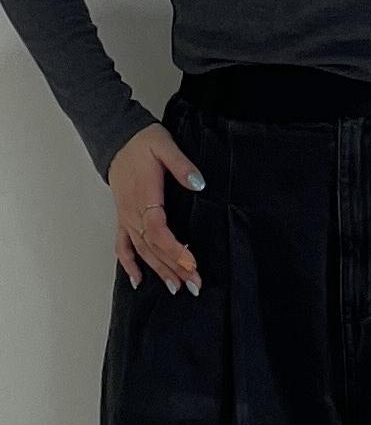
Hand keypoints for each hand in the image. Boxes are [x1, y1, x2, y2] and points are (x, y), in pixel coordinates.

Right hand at [107, 123, 205, 294]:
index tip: (191, 263)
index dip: (174, 250)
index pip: (158, 231)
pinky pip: (122, 245)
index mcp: (144, 196)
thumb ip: (182, 165)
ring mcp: (126, 217)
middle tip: (194, 285)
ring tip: (175, 288)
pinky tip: (137, 280)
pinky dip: (128, 264)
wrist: (117, 136)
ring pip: (141, 250)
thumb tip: (199, 184)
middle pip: (152, 247)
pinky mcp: (123, 217)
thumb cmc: (142, 142)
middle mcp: (132, 212)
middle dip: (173, 268)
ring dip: (157, 271)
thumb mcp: (165, 145)